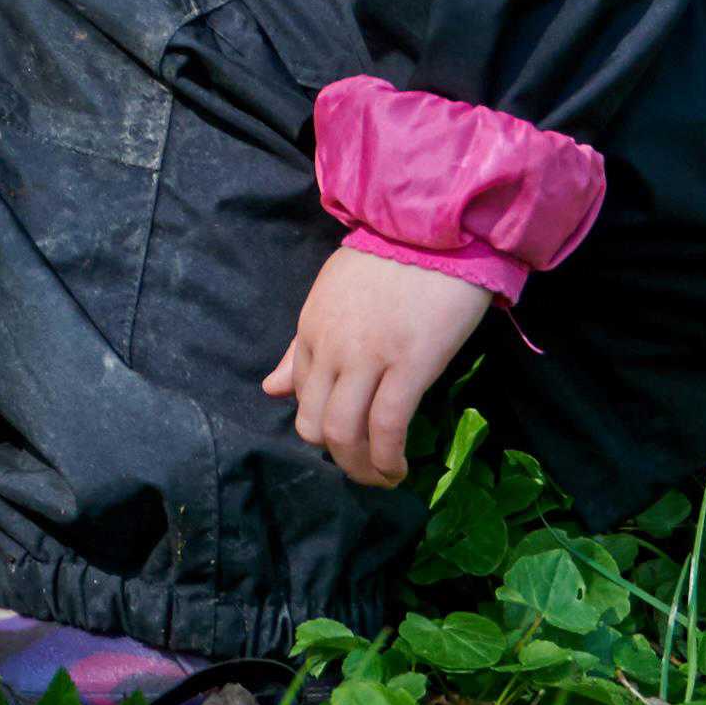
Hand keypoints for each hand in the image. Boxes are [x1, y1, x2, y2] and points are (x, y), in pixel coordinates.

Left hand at [262, 250, 492, 489]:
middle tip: (364, 467)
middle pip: (315, 423)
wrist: (435, 227)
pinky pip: (388, 426)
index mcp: (311, 328)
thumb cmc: (390, 259)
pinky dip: (388, 458)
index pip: (299, 395)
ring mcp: (367, 357)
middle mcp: (331, 347)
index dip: (322, 424)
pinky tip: (400, 469)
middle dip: (338, 456)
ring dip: (361, 468)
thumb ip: (302, 347)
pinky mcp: (409, 364)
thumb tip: (270, 389)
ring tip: (382, 476)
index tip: (348, 436)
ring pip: (344, 432)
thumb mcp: (332, 295)